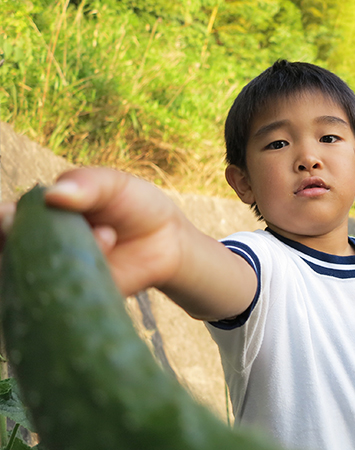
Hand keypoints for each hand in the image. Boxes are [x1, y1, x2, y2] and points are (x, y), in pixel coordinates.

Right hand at [1, 167, 256, 320]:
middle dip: (13, 245)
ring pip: (29, 280)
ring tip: (103, 237)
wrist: (169, 241)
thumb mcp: (113, 184)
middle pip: (8, 252)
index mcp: (42, 214)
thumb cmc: (136, 206)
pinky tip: (97, 268)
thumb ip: (86, 183)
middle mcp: (41, 247)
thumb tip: (53, 193)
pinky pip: (60, 300)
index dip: (3, 220)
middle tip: (42, 235)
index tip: (8, 217)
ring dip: (53, 264)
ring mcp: (57, 275)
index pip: (7, 219)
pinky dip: (70, 289)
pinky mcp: (77, 299)